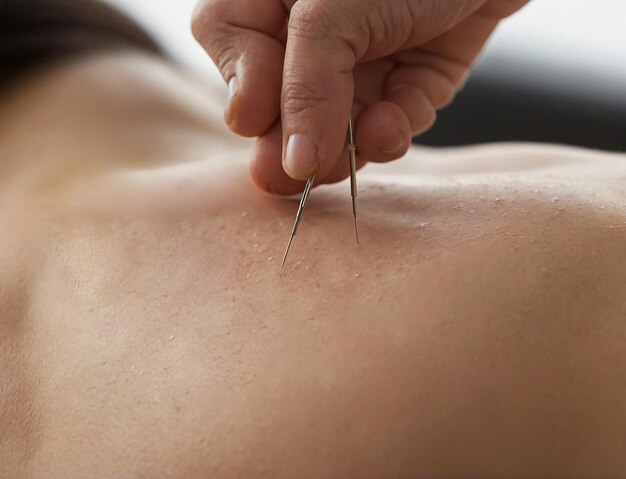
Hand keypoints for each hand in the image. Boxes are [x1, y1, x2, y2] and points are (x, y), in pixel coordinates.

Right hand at [193, 0, 527, 193]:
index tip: (258, 123)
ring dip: (346, 147)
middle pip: (283, 97)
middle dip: (297, 138)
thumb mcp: (333, 11)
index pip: (230, 39)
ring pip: (337, 124)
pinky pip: (388, 122)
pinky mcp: (409, 80)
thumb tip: (290, 163)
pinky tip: (393, 127)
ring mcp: (364, 56)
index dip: (242, 85)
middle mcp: (315, 27)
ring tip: (358, 151)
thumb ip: (305, 85)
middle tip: (299, 176)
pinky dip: (390, 132)